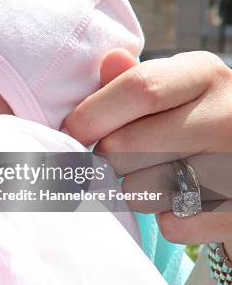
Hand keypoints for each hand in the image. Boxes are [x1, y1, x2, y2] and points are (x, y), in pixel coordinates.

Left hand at [63, 49, 231, 244]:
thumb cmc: (195, 119)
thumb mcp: (174, 88)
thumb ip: (134, 80)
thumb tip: (108, 60)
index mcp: (204, 74)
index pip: (138, 90)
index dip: (91, 115)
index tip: (69, 134)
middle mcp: (227, 115)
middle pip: (125, 146)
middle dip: (105, 158)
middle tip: (116, 159)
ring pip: (141, 190)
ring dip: (134, 190)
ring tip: (156, 176)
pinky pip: (173, 225)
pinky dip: (166, 218)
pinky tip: (182, 200)